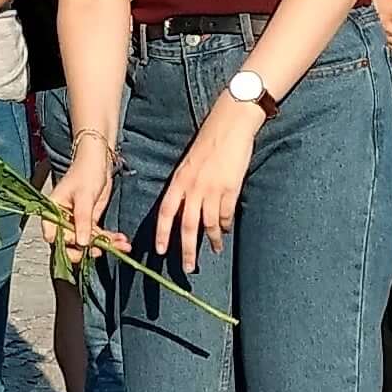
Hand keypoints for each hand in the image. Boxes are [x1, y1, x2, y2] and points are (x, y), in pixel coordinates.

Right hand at [52, 147, 119, 256]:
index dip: (65, 243)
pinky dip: (110, 239)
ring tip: (121, 245)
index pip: (52, 236)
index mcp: (52, 211)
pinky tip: (122, 241)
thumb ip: (82, 221)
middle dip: (86, 249)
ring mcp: (76, 222)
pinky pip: (98, 235)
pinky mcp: (89, 222)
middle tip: (100, 251)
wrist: (99, 161)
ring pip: (87, 241)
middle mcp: (62, 219)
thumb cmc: (85, 173)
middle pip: (69, 243)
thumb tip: (82, 244)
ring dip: (105, 245)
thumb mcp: (84, 197)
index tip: (81, 243)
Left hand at [151, 101, 261, 264]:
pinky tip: (226, 231)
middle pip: (187, 226)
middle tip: (188, 267)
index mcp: (180, 179)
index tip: (160, 251)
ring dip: (212, 240)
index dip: (162, 233)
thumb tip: (184, 205)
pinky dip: (226, 226)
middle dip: (187, 250)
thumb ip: (186, 183)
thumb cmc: (210, 140)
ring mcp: (213, 188)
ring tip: (214, 250)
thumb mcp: (190, 162)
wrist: (231, 124)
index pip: (165, 212)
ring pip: (210, 224)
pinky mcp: (231, 188)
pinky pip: (226, 214)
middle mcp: (194, 187)